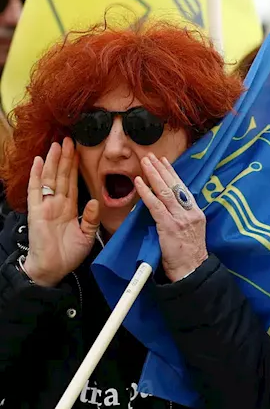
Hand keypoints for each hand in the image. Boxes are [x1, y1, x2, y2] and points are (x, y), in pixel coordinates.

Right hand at [23, 139, 100, 286]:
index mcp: (69, 207)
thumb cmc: (68, 253)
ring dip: (52, 161)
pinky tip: (37, 161)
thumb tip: (95, 201)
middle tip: (69, 140)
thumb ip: (91, 218)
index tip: (78, 151)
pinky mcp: (36, 212)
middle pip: (61, 176)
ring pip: (49, 178)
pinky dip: (36, 176)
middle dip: (65, 158)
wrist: (53, 268)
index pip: (73, 182)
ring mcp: (45, 206)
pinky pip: (35, 191)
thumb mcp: (87, 234)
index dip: (75, 167)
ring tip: (56, 145)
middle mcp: (57, 203)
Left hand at [134, 156, 206, 281]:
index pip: (183, 188)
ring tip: (145, 162)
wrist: (192, 271)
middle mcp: (190, 212)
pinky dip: (146, 193)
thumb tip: (167, 209)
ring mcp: (181, 218)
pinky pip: (156, 206)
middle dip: (162, 169)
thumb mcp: (189, 233)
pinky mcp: (170, 226)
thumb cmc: (188, 256)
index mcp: (196, 213)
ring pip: (165, 192)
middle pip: (175, 186)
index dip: (172, 174)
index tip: (164, 162)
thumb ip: (180, 219)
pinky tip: (139, 182)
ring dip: (153, 175)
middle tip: (151, 156)